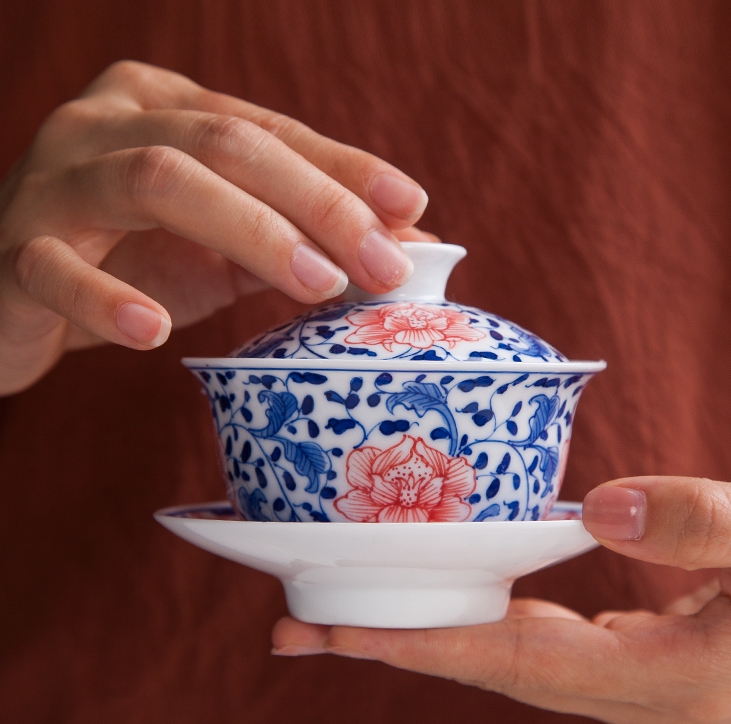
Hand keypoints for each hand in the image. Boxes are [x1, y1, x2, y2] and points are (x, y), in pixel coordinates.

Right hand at [0, 60, 431, 394]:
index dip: (342, 167)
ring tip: (316, 285)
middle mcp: (107, 123)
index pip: (268, 128)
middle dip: (316, 204)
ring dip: (248, 233)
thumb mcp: (226, 245)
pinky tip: (154, 329)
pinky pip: (56, 268)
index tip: (410, 207)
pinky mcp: (12, 249)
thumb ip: (303, 238)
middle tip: (381, 265)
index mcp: (164, 109)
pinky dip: (108, 298)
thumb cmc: (133, 260)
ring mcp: (53, 180)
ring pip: (154, 181)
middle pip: (225, 143)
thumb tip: (412, 247)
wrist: (16, 294)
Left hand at [272, 470, 730, 723]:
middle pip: (497, 670)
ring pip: (516, 658)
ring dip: (437, 633)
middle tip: (298, 628)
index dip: (421, 648)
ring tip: (352, 613)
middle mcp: (647, 698)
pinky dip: (492, 619)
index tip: (330, 635)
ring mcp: (647, 683)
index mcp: (674, 680)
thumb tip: (601, 512)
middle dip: (399, 648)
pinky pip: (546, 640)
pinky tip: (455, 594)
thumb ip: (710, 520)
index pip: (516, 664)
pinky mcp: (649, 656)